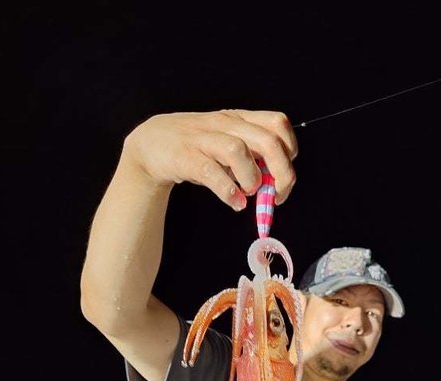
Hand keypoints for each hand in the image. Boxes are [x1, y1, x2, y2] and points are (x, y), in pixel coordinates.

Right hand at [122, 110, 297, 209]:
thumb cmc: (197, 147)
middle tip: (277, 194)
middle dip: (281, 172)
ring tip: (248, 193)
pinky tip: (234, 201)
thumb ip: (253, 162)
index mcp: (239, 119)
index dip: (289, 150)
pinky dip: (228, 191)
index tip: (283, 174)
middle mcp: (225, 124)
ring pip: (238, 151)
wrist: (151, 143)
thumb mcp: (228, 146)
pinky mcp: (186, 157)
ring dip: (252, 179)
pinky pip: (211, 172)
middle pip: (267, 141)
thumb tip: (274, 186)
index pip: (277, 124)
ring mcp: (204, 139)